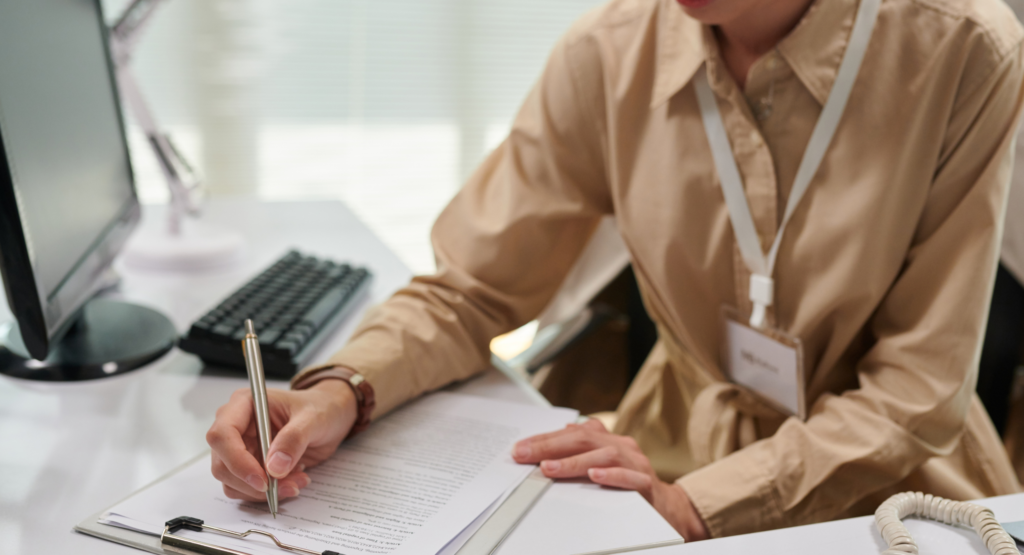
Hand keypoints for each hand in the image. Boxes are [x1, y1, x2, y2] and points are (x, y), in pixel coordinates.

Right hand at [206, 379, 356, 501]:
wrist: (330, 417)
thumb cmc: (320, 408)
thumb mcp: (313, 419)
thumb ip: (294, 439)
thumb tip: (274, 467)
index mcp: (244, 404)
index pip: (222, 435)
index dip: (237, 460)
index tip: (262, 479)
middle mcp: (237, 427)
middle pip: (222, 464)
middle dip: (253, 482)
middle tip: (287, 485)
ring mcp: (240, 448)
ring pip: (233, 482)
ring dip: (263, 491)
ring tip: (296, 480)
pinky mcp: (249, 466)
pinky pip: (246, 489)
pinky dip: (268, 494)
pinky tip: (292, 480)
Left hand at [512, 419, 709, 540]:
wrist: (669, 508)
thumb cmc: (628, 486)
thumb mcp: (602, 466)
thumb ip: (579, 455)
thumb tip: (546, 450)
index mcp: (608, 439)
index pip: (572, 433)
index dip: (544, 439)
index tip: (519, 449)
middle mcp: (622, 446)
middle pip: (584, 439)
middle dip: (551, 446)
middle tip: (525, 455)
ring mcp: (636, 463)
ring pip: (604, 456)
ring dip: (574, 462)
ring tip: (549, 468)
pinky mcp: (647, 484)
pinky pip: (630, 478)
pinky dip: (612, 476)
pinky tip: (595, 476)